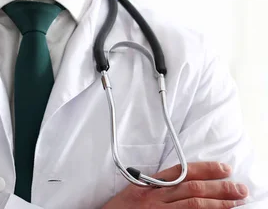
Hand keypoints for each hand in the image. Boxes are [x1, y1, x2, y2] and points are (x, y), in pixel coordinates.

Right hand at [102, 162, 248, 207]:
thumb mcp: (133, 191)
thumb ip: (152, 185)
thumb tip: (174, 181)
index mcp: (148, 185)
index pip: (180, 172)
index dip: (204, 169)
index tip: (224, 168)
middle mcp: (155, 198)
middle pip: (192, 188)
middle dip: (219, 187)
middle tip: (239, 187)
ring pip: (194, 205)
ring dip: (219, 204)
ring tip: (236, 202)